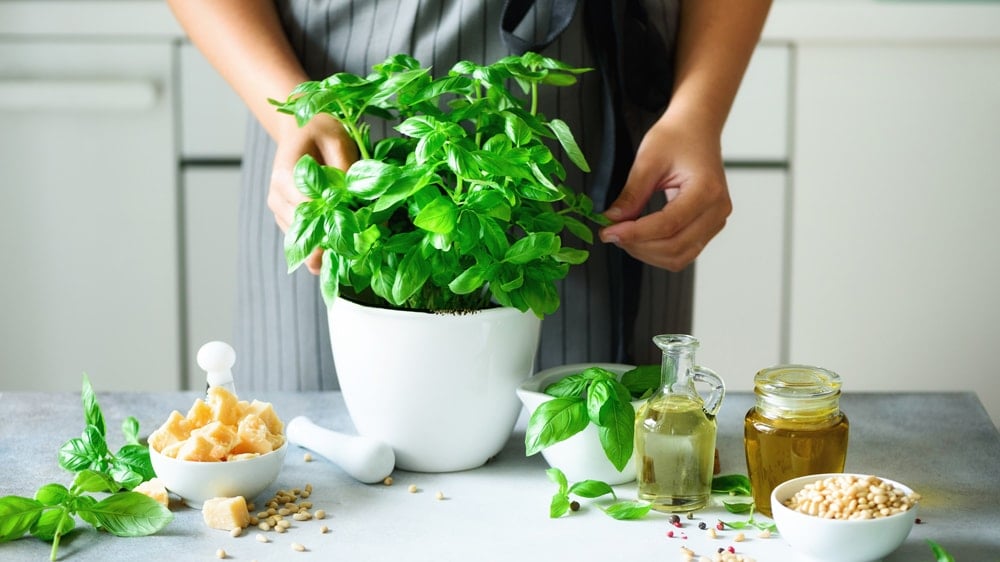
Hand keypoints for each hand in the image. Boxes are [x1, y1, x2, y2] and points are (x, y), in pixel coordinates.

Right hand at [268, 114, 358, 273]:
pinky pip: (304, 240)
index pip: (310, 210)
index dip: (336, 222)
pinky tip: (345, 251)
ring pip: (303, 241)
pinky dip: (323, 247)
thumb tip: (358, 200)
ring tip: (357, 253)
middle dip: (334, 242)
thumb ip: (345, 168)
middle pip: (305, 231)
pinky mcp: (287, 218)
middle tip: (362, 252)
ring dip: (329, 249)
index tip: (361, 232)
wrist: (299, 129)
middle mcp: (277, 197)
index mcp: (285, 177)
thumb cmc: (319, 130)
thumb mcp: (337, 139)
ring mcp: (280, 210)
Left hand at [599, 116, 731, 271]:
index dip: (635, 233)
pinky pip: (683, 251)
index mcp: (707, 190)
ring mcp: (716, 221)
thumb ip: (632, 194)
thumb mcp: (648, 159)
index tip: (608, 231)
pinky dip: (658, 251)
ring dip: (647, 253)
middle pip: (675, 246)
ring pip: (679, 256)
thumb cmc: (677, 136)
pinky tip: (639, 238)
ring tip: (623, 235)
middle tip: (611, 233)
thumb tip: (613, 220)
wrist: (697, 128)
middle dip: (638, 245)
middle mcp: (717, 210)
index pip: (668, 224)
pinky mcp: (708, 227)